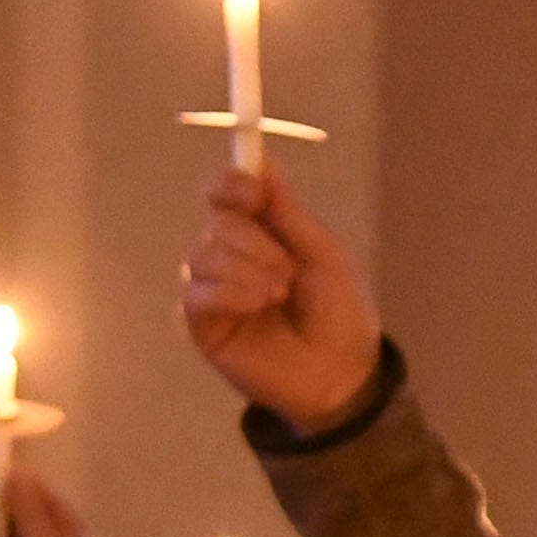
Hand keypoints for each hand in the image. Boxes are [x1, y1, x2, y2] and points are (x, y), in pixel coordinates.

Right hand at [178, 166, 385, 429]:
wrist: (342, 375)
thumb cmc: (340, 315)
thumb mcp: (324, 255)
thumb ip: (289, 212)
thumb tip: (262, 161)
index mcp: (261, 233)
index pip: (225, 192)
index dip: (231, 184)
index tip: (252, 193)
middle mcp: (231, 255)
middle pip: (218, 221)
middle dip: (254, 241)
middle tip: (289, 273)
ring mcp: (214, 289)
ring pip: (202, 254)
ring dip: (245, 269)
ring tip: (278, 295)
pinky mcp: (202, 324)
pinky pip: (194, 292)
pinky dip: (227, 292)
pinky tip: (256, 305)